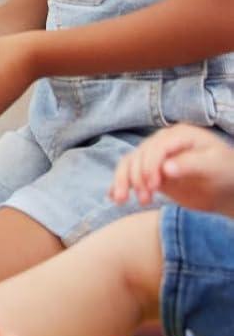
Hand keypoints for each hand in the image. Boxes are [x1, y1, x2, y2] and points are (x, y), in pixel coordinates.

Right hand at [111, 125, 233, 214]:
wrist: (226, 189)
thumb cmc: (226, 173)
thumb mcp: (215, 166)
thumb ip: (191, 165)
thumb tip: (166, 168)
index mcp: (179, 135)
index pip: (157, 147)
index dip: (151, 165)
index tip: (154, 186)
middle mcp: (162, 142)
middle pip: (139, 155)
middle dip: (137, 177)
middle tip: (145, 199)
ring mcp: (154, 157)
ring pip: (129, 164)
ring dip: (123, 181)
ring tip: (122, 200)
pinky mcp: (150, 172)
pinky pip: (129, 175)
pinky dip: (119, 184)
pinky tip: (113, 196)